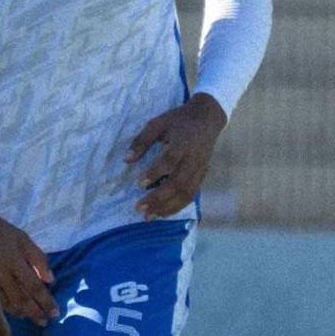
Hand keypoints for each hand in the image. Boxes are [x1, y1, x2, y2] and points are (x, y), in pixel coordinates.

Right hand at [0, 199, 57, 325]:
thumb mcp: (21, 237)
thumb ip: (38, 257)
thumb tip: (51, 281)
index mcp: (14, 259)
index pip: (34, 286)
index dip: (46, 301)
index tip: (55, 313)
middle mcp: (1, 272)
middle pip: (21, 299)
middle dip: (35, 312)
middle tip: (45, 321)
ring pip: (7, 303)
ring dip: (21, 312)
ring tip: (31, 318)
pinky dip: (6, 308)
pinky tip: (13, 310)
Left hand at [125, 93, 226, 220]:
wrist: (207, 119)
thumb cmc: (178, 120)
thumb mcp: (157, 123)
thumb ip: (142, 140)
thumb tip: (126, 159)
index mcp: (183, 143)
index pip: (170, 161)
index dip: (155, 173)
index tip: (139, 183)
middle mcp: (193, 160)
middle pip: (178, 183)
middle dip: (159, 198)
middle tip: (139, 208)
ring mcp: (200, 170)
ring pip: (186, 193)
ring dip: (167, 207)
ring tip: (149, 216)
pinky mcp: (202, 177)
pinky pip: (191, 195)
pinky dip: (178, 206)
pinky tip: (163, 213)